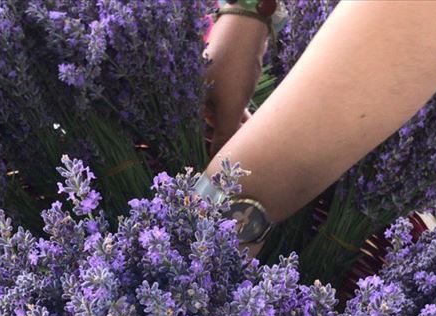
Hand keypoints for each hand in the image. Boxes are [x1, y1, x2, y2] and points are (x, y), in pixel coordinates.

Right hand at [203, 14, 267, 154]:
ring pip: (219, 117)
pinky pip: (227, 106)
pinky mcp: (222, 83)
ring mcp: (207, 89)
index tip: (219, 164)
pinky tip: (250, 124)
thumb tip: (215, 163)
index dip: (205, 150)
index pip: (191, 134)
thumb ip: (224, 136)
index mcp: (186, 101)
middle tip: (237, 154)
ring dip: (233, 129)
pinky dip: (237, 115)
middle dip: (222, 140)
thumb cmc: (233, 68)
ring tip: (249, 140)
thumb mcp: (230, 107)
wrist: (247, 32)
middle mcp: (192, 96)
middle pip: (205, 127)